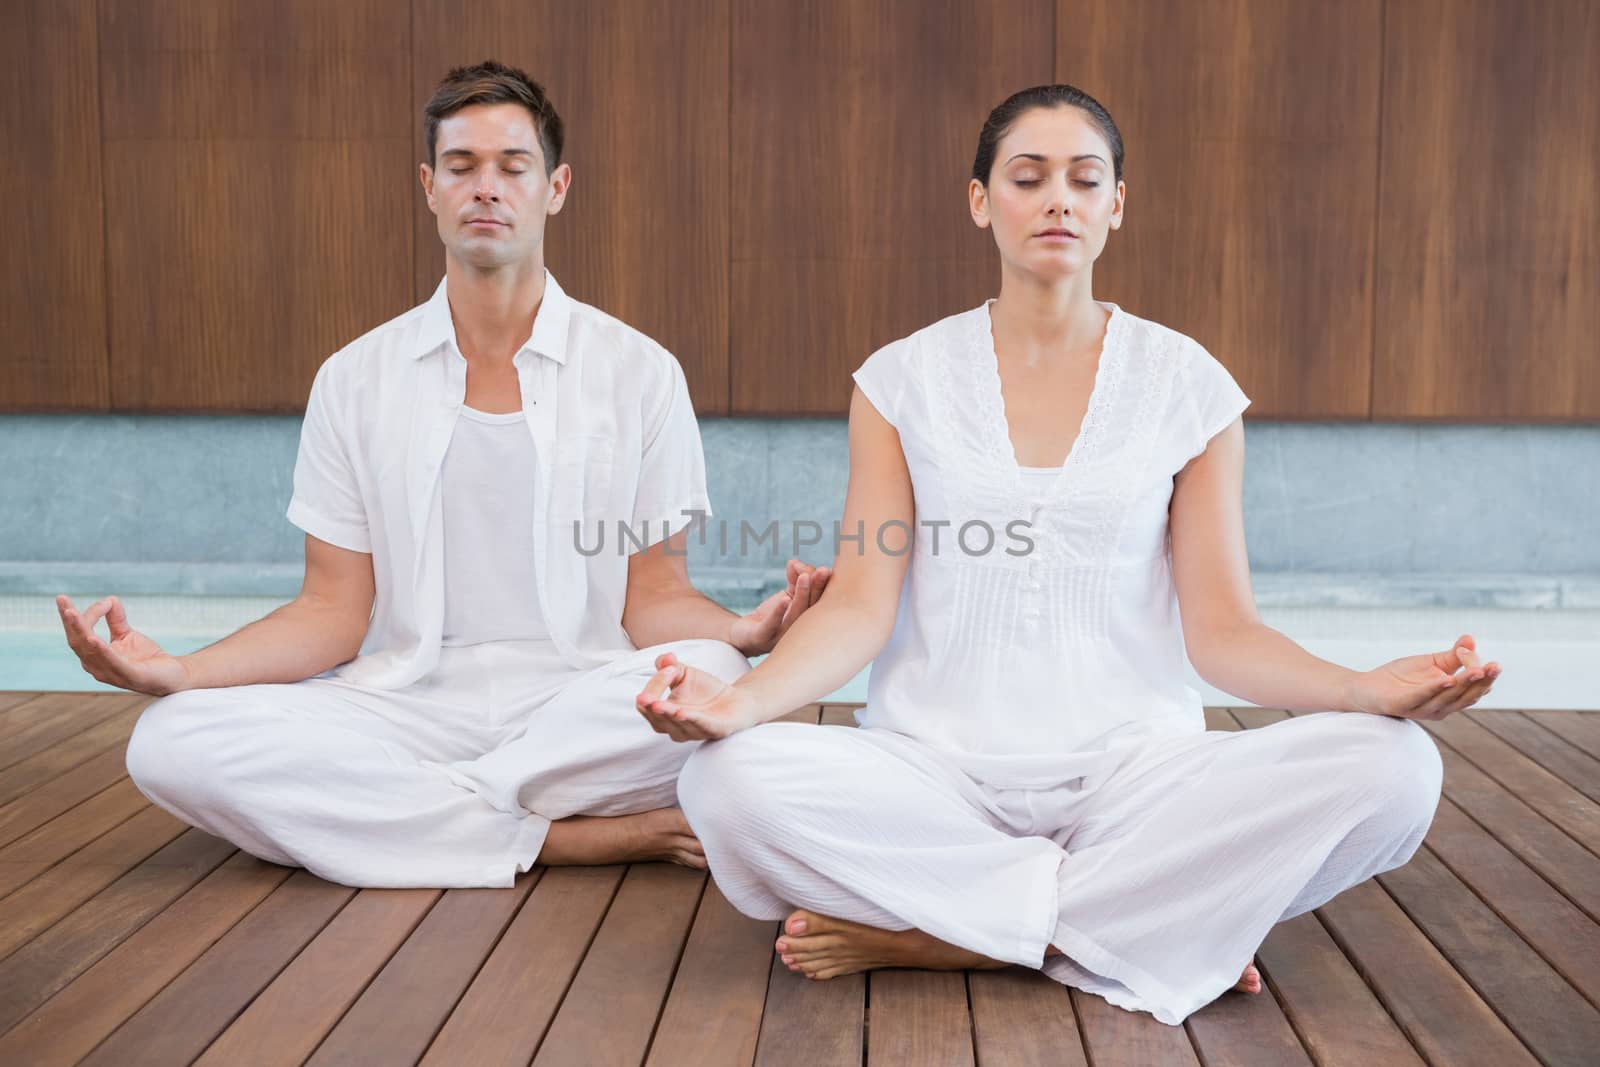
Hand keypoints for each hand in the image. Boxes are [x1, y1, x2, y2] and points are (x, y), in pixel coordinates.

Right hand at [56, 594, 190, 695]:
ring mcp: (112, 673)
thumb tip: (109, 599)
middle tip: (62, 601)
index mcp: (94, 657)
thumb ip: (116, 619)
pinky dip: (101, 649)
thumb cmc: (146, 657)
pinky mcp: (130, 676)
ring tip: (71, 613)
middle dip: (70, 622)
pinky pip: (112, 661)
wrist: (173, 675)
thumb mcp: (127, 635)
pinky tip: (93, 638)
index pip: (77, 636)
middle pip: (78, 642)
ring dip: (80, 630)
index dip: (71, 618)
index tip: (67, 598)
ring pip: (90, 650)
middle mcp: (97, 667)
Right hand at [635, 652, 766, 741]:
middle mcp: (675, 728)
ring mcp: (694, 732)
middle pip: (657, 720)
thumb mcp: (683, 673)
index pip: (648, 704)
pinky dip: (691, 720)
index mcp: (663, 716)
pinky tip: (681, 712)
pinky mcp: (715, 730)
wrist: (736, 699)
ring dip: (667, 715)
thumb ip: (669, 665)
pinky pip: (701, 727)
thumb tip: (666, 658)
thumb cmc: (704, 690)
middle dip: (651, 708)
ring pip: (676, 727)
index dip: (653, 687)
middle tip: (645, 697)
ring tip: (659, 704)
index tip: (668, 668)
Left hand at [727, 559, 831, 656]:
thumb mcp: (785, 597)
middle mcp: (797, 631)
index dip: (822, 585)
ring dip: (801, 595)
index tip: (824, 569)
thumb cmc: (769, 617)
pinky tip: (784, 599)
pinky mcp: (762, 638)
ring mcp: (780, 637)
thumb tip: (795, 563)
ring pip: (795, 615)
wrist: (742, 637)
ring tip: (804, 577)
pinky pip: (772, 625)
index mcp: (806, 621)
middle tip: (823, 570)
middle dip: (818, 588)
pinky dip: (779, 612)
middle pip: (811, 608)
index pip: (819, 602)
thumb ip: (793, 580)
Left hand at [1345, 633, 1500, 719]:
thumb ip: (1454, 654)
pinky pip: (1421, 697)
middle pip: (1466, 696)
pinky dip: (1435, 688)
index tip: (1494, 663)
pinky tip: (1446, 679)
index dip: (1485, 676)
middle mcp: (1440, 708)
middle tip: (1495, 667)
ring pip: (1448, 697)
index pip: (1474, 689)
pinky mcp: (1402, 706)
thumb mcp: (1431, 663)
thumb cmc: (1402, 678)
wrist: (1366, 688)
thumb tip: (1471, 638)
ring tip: (1476, 670)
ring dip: (1463, 683)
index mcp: (1450, 699)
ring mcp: (1422, 709)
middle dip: (1482, 681)